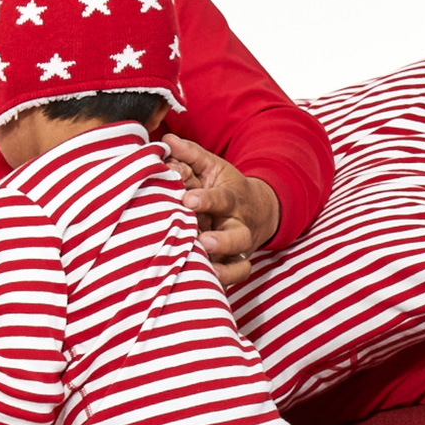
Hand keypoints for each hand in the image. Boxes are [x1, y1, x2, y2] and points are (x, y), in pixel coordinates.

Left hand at [161, 133, 280, 286]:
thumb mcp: (213, 167)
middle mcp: (238, 226)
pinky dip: (224, 284)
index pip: (221, 199)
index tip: (188, 199)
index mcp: (232, 199)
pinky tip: (206, 284)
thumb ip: (191, 155)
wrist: (258, 211)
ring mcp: (239, 250)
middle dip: (222, 241)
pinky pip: (236, 280)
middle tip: (204, 241)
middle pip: (236, 237)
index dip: (206, 199)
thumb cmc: (225, 188)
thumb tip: (166, 140)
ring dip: (223, 269)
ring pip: (238, 265)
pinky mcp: (236, 267)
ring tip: (205, 269)